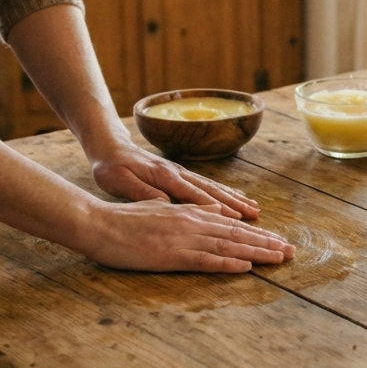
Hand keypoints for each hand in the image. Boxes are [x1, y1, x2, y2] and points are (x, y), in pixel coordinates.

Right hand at [85, 198, 294, 272]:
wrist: (98, 223)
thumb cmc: (124, 220)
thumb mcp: (161, 210)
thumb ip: (187, 212)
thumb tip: (211, 212)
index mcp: (190, 213)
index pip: (231, 225)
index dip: (257, 234)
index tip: (278, 241)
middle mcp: (192, 223)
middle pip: (237, 234)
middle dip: (266, 243)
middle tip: (291, 252)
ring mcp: (183, 239)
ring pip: (228, 246)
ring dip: (256, 253)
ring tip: (279, 259)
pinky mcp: (171, 255)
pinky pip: (205, 260)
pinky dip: (228, 264)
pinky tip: (246, 268)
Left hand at [91, 140, 260, 219]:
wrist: (109, 147)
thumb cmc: (111, 167)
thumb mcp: (119, 182)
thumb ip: (143, 193)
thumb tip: (167, 205)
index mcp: (165, 177)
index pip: (196, 196)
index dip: (217, 209)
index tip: (237, 220)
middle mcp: (178, 174)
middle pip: (212, 192)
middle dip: (236, 206)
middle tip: (257, 217)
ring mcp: (181, 173)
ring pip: (214, 188)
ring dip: (235, 200)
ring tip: (255, 211)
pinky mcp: (180, 175)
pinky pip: (207, 186)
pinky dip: (225, 195)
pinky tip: (235, 202)